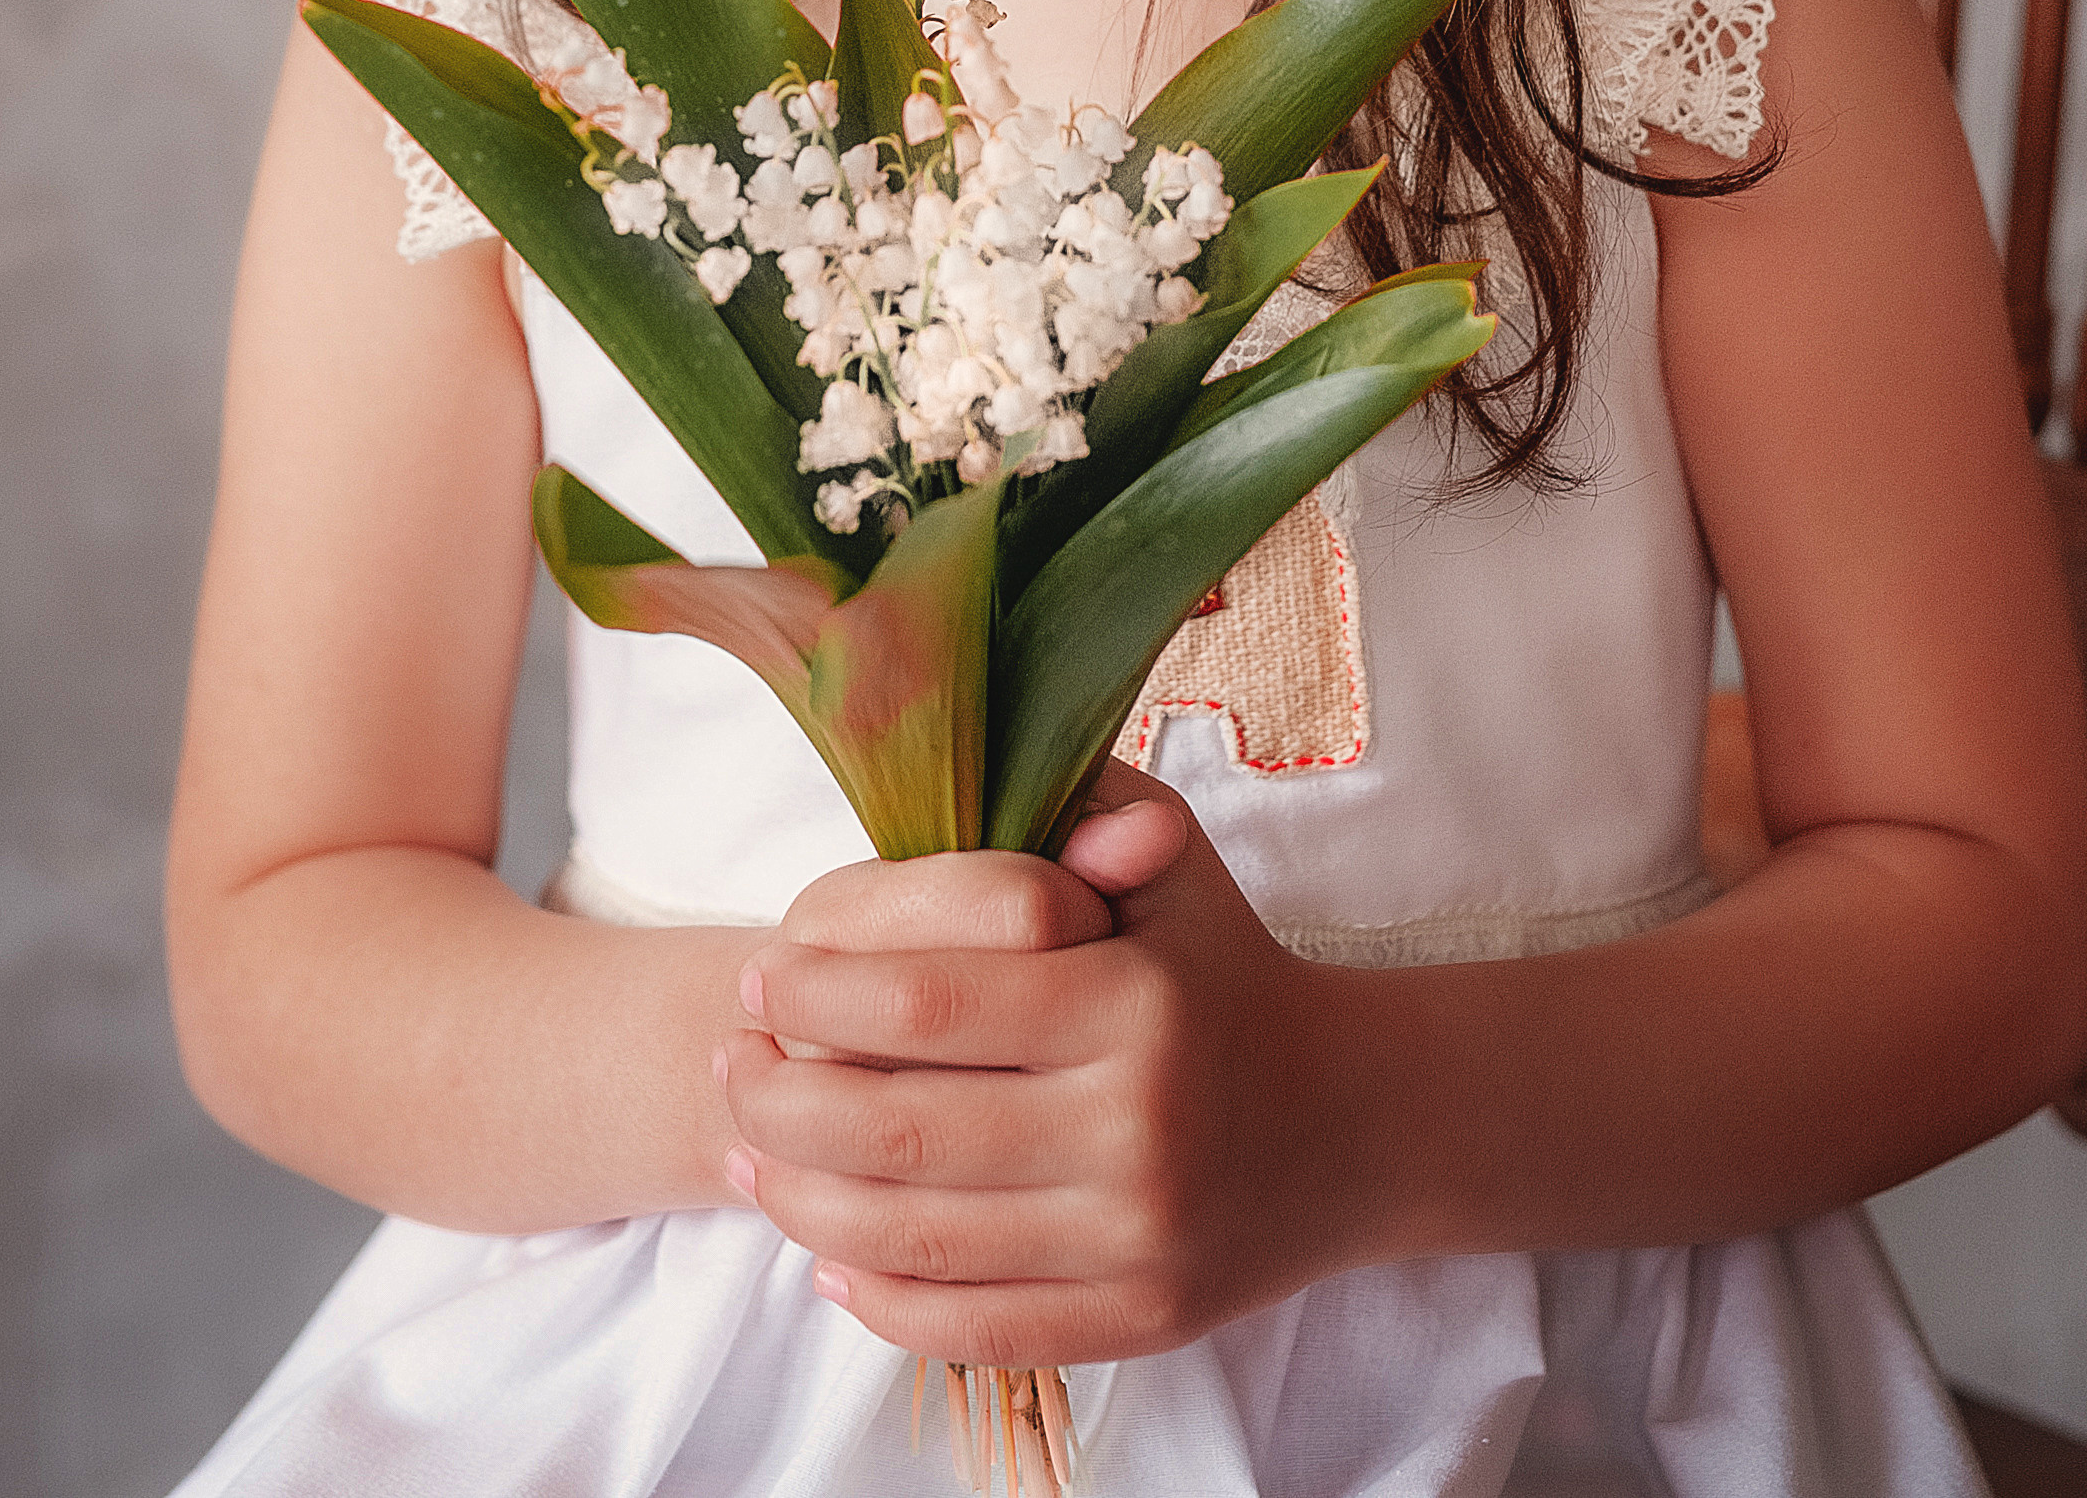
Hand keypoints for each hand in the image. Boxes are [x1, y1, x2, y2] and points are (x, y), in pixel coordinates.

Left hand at [713, 763, 1374, 1368]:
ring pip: (915, 1240)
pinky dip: (880, 1300)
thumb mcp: (1169, 865)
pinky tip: (825, 1256)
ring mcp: (1136, 1240)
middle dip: (779, 1099)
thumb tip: (966, 757)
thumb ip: (1075, 801)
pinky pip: (972, 1328)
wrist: (1360, 1120)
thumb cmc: (1228, 973)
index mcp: (1133, 1004)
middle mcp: (1135, 1129)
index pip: (929, 1003)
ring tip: (744, 1155)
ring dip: (799, 1203)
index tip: (757, 972)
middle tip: (725, 1063)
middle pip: (898, 1130)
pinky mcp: (1138, 1324)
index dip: (820, 993)